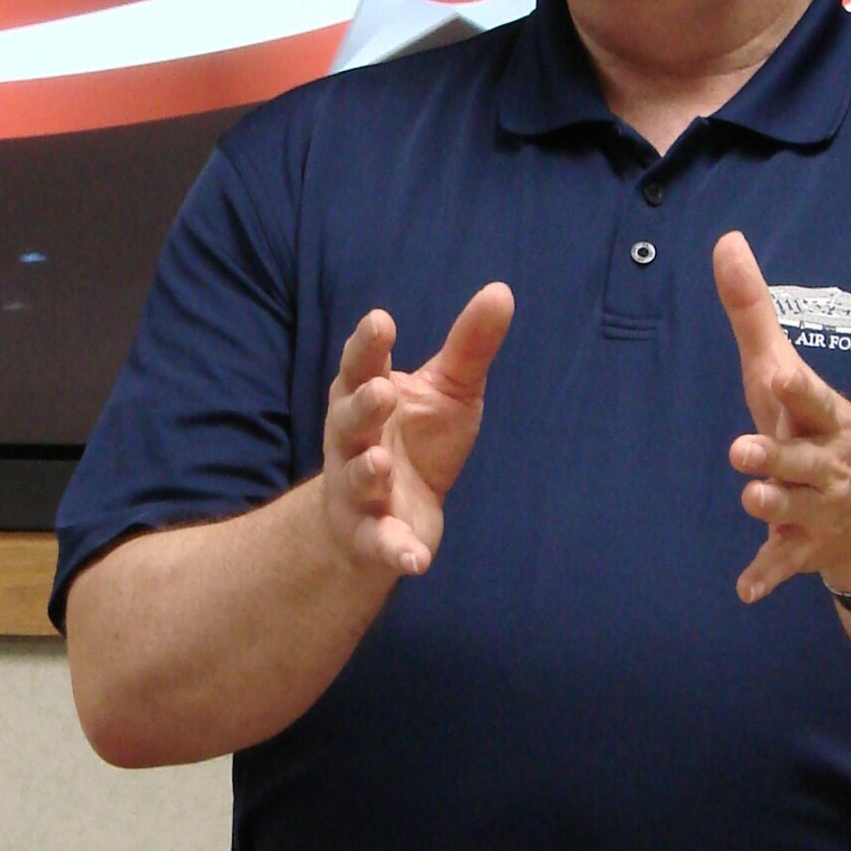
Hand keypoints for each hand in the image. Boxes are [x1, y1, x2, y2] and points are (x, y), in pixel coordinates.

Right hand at [320, 283, 513, 577]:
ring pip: (357, 480)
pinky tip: (414, 561)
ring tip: (381, 463)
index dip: (367, 345)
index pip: (361, 366)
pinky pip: (379, 544)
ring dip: (366, 472)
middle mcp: (352, 441)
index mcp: (365, 396)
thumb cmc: (416, 438)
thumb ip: (468, 345)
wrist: (389, 514)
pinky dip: (394, 551)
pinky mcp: (373, 536)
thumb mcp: (448, 390)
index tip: (381, 321)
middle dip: (362, 406)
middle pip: (348, 420)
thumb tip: (501, 290)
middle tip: (381, 391)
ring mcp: (358, 490)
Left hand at [713, 232, 850, 603]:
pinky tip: (746, 591)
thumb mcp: (786, 373)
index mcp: (822, 418)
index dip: (795, 389)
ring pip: (792, 509)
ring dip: (772, 506)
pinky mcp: (806, 548)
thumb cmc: (816, 428)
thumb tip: (724, 240)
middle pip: (801, 459)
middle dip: (777, 456)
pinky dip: (767, 576)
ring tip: (750, 497)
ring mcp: (819, 509)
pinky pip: (785, 563)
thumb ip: (753, 311)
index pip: (811, 398)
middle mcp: (825, 463)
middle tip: (742, 450)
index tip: (776, 373)